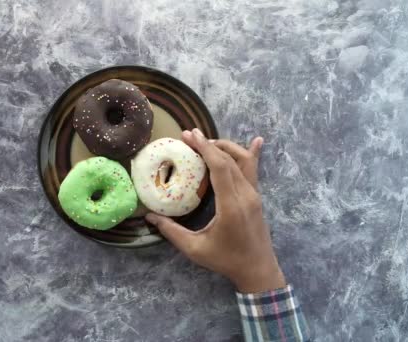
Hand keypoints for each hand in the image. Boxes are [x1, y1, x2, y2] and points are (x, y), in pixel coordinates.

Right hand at [146, 129, 284, 292]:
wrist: (258, 270)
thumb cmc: (226, 260)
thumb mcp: (195, 249)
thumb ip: (172, 232)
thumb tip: (149, 216)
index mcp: (231, 206)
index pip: (220, 167)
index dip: (205, 148)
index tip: (190, 135)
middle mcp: (246, 195)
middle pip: (230, 159)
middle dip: (209, 144)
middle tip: (189, 136)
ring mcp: (254, 195)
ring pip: (244, 160)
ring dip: (226, 147)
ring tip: (206, 142)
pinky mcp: (256, 197)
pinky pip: (254, 170)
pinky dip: (252, 153)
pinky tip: (257, 140)